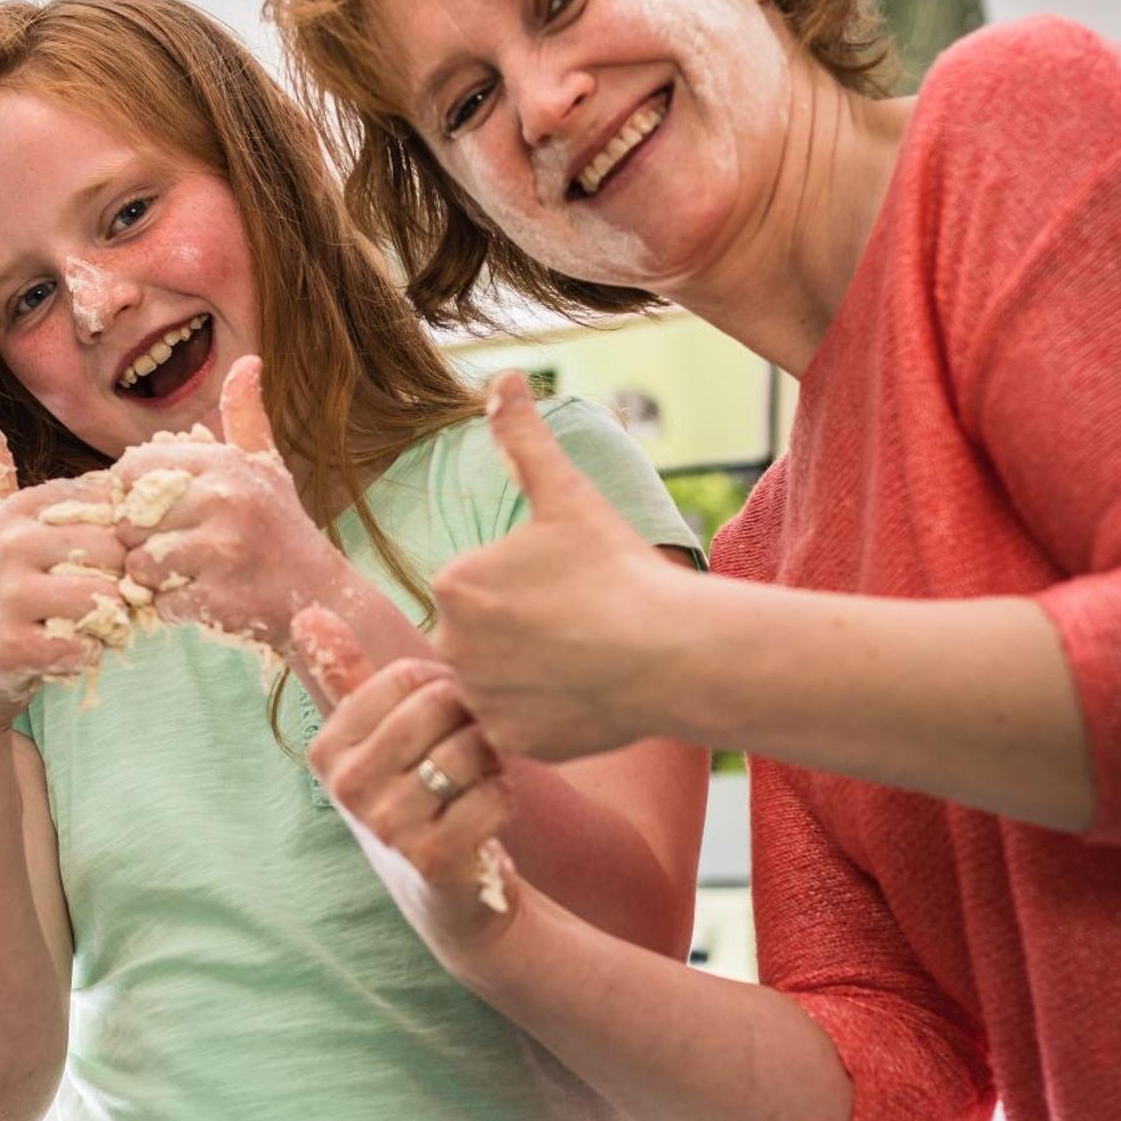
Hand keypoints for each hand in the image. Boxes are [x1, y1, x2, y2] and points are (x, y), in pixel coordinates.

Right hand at [0, 418, 129, 727]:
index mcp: (21, 507)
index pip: (110, 504)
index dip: (125, 538)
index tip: (106, 562)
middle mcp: (10, 542)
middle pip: (115, 551)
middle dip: (123, 582)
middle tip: (104, 602)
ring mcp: (7, 594)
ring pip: (104, 599)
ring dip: (110, 622)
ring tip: (88, 626)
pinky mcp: (10, 646)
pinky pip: (86, 646)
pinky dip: (89, 655)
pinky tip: (67, 654)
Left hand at [114, 357, 342, 648]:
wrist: (322, 596)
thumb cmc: (283, 531)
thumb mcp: (266, 467)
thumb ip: (245, 416)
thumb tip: (249, 360)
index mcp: (225, 463)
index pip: (132, 469)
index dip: (132, 496)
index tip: (158, 513)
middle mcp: (225, 498)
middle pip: (130, 522)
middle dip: (143, 544)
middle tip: (179, 552)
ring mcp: (224, 550)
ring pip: (140, 565)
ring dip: (156, 580)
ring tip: (189, 576)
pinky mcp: (221, 598)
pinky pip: (162, 604)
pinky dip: (175, 610)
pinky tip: (204, 601)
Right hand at [296, 607, 515, 960]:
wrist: (446, 892)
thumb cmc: (414, 797)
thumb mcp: (374, 738)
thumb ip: (348, 676)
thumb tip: (309, 612)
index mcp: (327, 748)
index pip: (407, 676)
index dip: (446, 687)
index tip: (446, 716)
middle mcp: (347, 787)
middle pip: (441, 706)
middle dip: (474, 719)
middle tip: (474, 746)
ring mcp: (385, 826)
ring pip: (471, 749)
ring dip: (493, 760)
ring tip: (480, 776)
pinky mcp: (431, 859)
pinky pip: (493, 795)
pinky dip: (504, 798)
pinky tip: (489, 812)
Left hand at [433, 373, 688, 760]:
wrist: (669, 652)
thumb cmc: (617, 568)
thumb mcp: (566, 493)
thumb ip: (524, 437)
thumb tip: (503, 378)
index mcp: (455, 583)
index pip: (479, 585)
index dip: (527, 585)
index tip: (567, 586)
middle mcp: (451, 646)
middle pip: (483, 636)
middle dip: (523, 632)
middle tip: (580, 623)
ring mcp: (480, 701)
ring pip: (500, 682)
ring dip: (532, 673)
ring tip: (585, 658)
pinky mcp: (510, 742)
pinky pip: (519, 726)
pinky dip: (547, 714)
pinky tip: (585, 693)